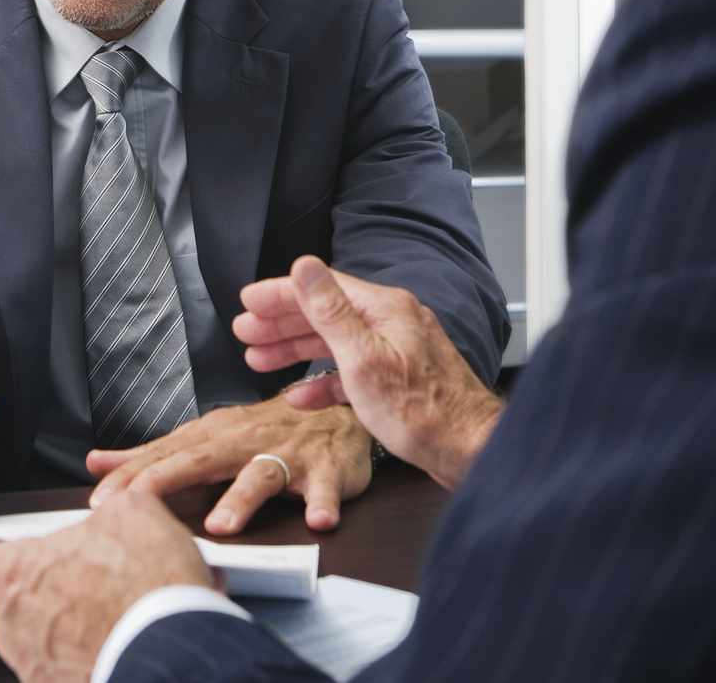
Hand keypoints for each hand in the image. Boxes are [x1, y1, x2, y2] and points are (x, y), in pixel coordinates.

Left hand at [0, 492, 213, 682]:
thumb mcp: (133, 514)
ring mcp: (34, 669)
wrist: (174, 654)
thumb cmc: (145, 587)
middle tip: (93, 585)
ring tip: (117, 617)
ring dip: (73, 630)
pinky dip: (89, 658)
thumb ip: (105, 508)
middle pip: (18, 603)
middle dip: (52, 593)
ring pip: (44, 641)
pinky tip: (122, 644)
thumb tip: (109, 510)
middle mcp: (13, 627)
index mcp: (16, 574)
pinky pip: (67, 670)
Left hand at [85, 396, 369, 533]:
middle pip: (201, 460)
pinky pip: (324, 487)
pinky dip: (322, 502)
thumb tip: (97, 462)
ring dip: (241, 500)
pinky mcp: (325, 470)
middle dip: (166, 481)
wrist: (335, 411)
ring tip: (221, 526)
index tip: (98, 503)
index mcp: (212, 437)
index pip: (163, 457)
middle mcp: (244, 442)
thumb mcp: (205, 439)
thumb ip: (153, 455)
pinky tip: (318, 521)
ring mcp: (286, 455)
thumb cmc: (262, 432)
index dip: (130, 478)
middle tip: (137, 508)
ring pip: (260, 475)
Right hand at [234, 256, 500, 488]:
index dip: (279, 294)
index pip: (321, 287)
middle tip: (246, 332)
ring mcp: (397, 350)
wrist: (469, 449)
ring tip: (260, 360)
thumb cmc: (421, 410)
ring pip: (334, 342)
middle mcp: (392, 322)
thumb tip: (304, 265)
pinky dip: (323, 380)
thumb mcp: (362, 358)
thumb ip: (329, 311)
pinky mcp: (399, 379)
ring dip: (295, 351)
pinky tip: (301, 396)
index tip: (248, 301)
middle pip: (325, 313)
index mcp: (384, 309)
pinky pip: (351, 371)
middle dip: (281, 323)